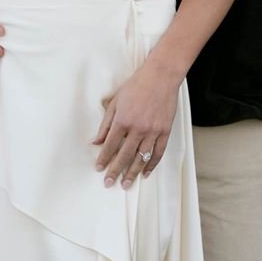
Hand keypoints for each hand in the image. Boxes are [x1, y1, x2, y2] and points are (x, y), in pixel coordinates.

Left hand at [93, 58, 180, 187]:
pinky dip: (152, 164)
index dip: (104, 158)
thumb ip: (105, 124)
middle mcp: (137, 128)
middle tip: (109, 183)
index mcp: (123, 120)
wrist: (160, 76)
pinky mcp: (165, 131)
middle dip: (115, 171)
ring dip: (133, 172)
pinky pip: (158, 152)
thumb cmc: (136, 86)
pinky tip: (145, 173)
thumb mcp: (115, 102)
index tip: (99, 169)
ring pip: (141, 157)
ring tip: (126, 184)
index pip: (110, 145)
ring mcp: (153, 131)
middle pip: (124, 155)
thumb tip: (96, 141)